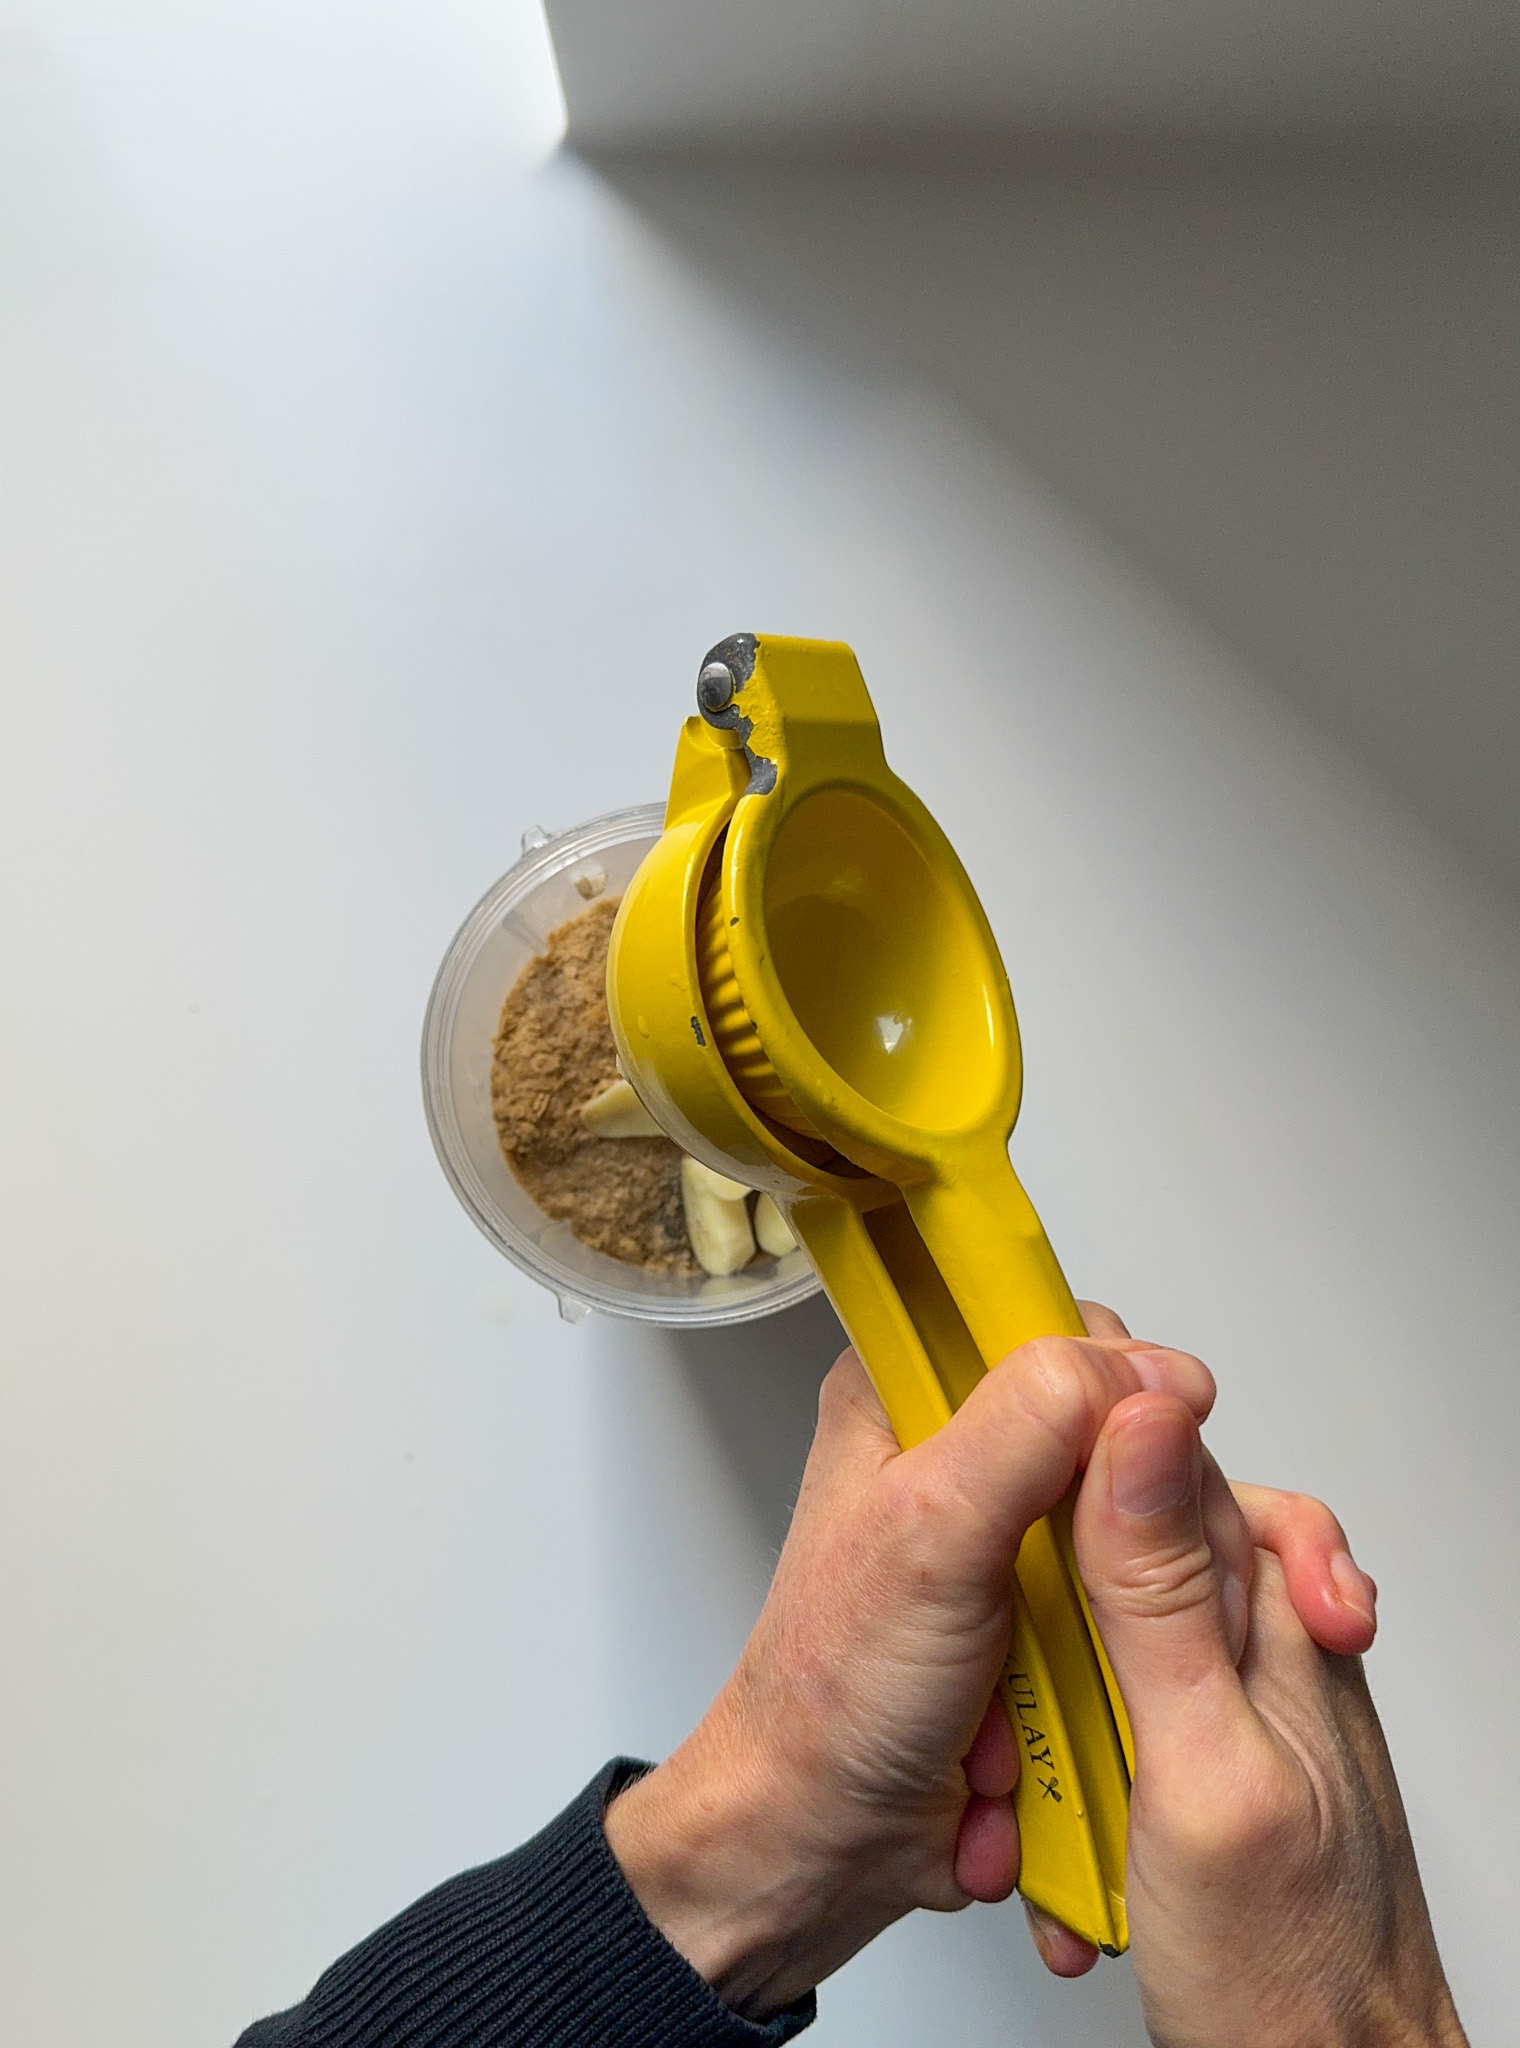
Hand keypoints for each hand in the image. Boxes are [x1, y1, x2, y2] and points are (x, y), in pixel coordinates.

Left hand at [604, 1310, 1383, 2026]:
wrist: (825, 1843)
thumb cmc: (835, 1694)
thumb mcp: (930, 1531)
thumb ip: (1031, 1426)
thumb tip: (1145, 1367)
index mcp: (912, 1392)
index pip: (1057, 1329)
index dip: (1122, 1387)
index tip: (1148, 1464)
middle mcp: (968, 1449)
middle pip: (1129, 1432)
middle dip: (1146, 1526)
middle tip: (1119, 1597)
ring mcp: (1020, 1535)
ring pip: (1153, 1525)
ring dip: (1145, 1608)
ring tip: (1093, 1672)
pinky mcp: (1058, 1613)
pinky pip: (1150, 1606)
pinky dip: (1141, 1659)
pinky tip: (1104, 1709)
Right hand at [1064, 1313, 1466, 2046]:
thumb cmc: (1294, 1970)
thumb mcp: (1201, 1763)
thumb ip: (1163, 1596)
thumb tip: (1139, 1426)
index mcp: (1270, 1613)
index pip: (1166, 1457)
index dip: (1074, 1441)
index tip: (995, 1454)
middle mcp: (1255, 1642)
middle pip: (1117, 1544)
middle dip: (1041, 1598)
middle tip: (996, 1669)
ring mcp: (1223, 1704)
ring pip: (1094, 1635)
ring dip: (1039, 1705)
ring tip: (1010, 1775)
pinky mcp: (1190, 1762)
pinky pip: (1100, 1721)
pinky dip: (1059, 1771)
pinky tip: (1043, 1826)